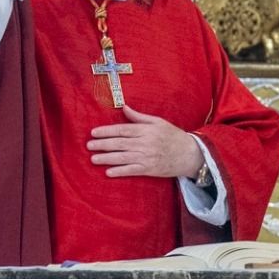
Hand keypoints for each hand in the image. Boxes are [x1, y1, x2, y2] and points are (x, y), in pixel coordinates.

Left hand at [87, 105, 203, 178]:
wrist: (190, 154)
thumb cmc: (173, 136)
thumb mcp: (158, 122)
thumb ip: (139, 116)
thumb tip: (124, 107)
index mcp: (146, 130)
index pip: (123, 130)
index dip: (107, 131)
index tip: (94, 132)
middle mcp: (145, 143)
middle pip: (120, 143)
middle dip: (103, 144)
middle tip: (89, 145)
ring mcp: (147, 157)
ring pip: (123, 157)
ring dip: (107, 158)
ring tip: (93, 158)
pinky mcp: (150, 169)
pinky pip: (132, 170)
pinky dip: (120, 171)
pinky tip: (109, 172)